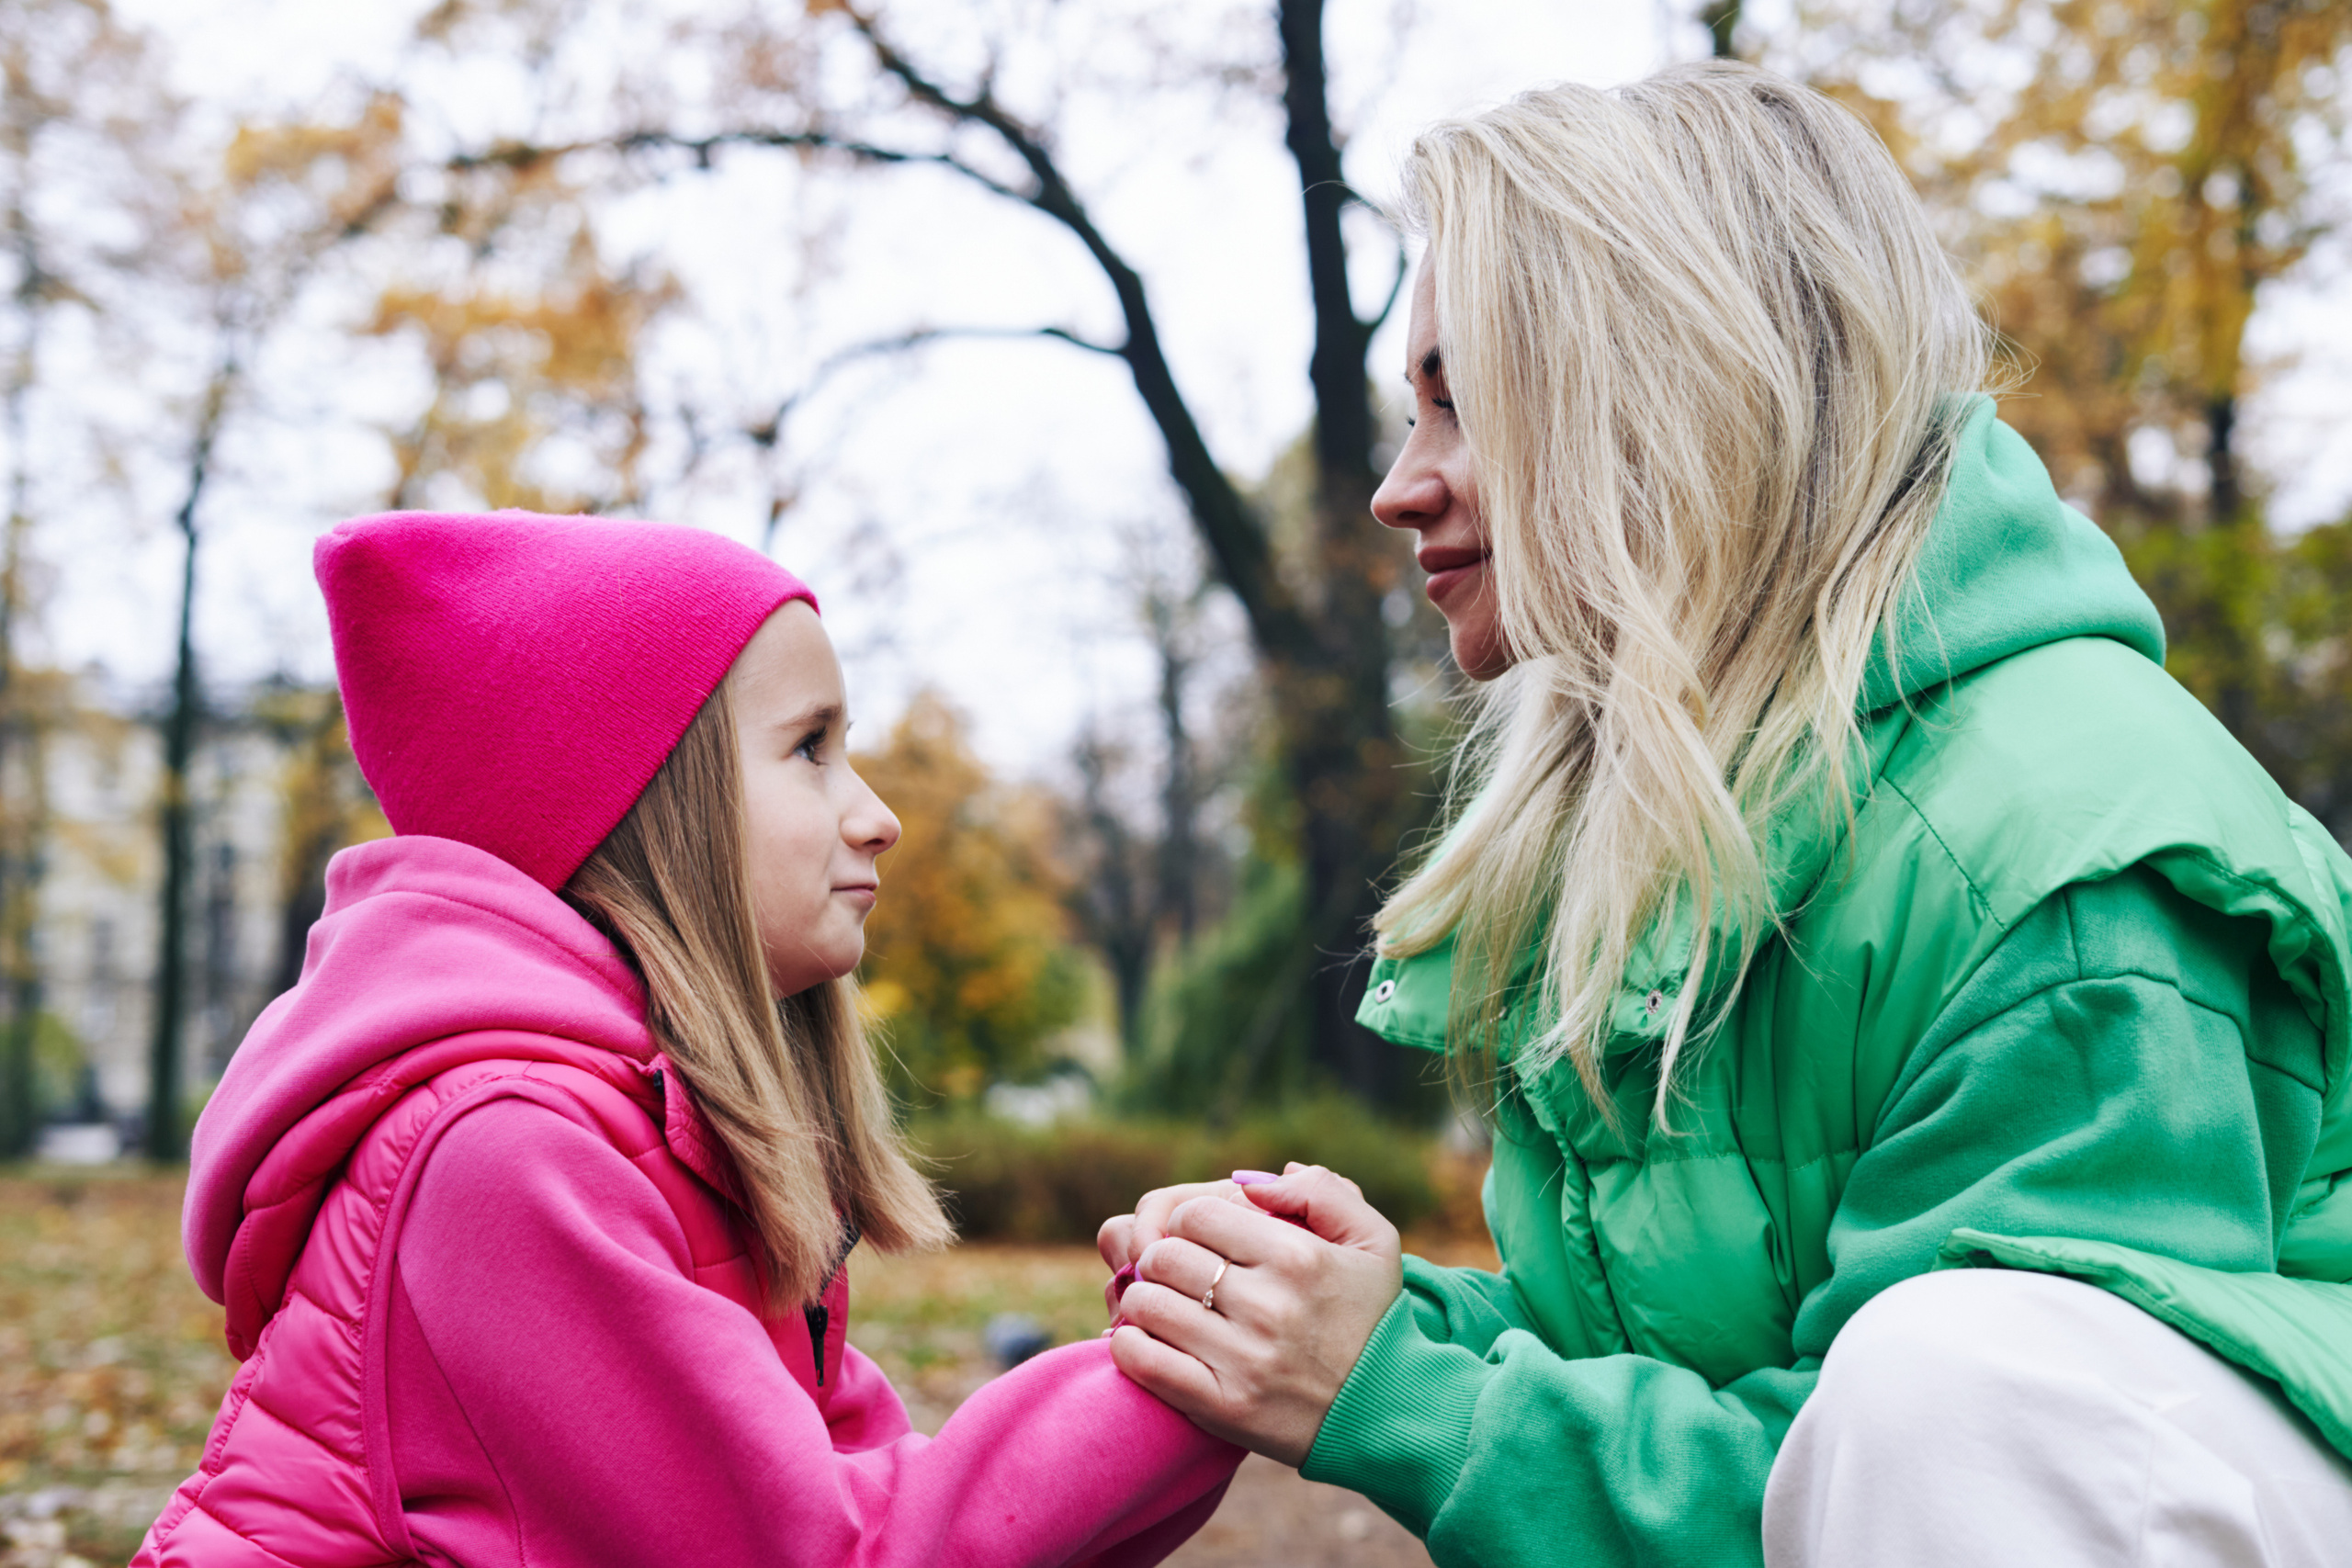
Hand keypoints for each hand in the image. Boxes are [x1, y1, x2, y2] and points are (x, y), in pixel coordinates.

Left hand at [1108, 1165, 1402, 1466]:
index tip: (1199, 1241)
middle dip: (1161, 1258)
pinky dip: (1129, 1345)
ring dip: (1143, 1300)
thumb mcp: (1373, 1242)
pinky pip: (1144, 1361)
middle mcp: (1270, 1305)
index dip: (1187, 1222)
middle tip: (1176, 1274)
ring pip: (1147, 1304)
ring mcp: (1245, 1359)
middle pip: (1165, 1256)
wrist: (1390, 1414)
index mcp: (1298, 1257)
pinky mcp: (1224, 1407)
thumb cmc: (1372, 1318)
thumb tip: (1249, 1182)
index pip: (1196, 1215)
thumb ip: (1320, 1191)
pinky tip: (1148, 1341)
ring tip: (1162, 1306)